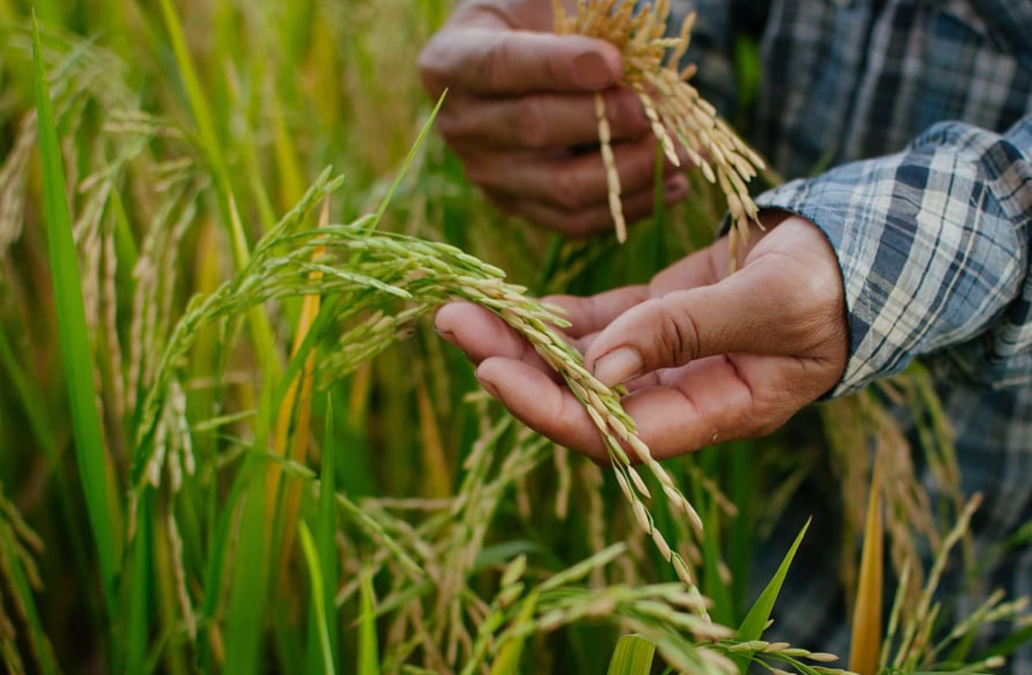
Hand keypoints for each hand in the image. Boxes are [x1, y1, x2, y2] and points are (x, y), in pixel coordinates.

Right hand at [418, 0, 689, 235]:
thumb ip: (583, 16)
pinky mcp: (521, 207)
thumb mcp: (546, 1)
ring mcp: (488, 174)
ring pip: (561, 187)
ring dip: (632, 171)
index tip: (615, 62)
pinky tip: (675, 186)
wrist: (521, 63)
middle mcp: (460, 125)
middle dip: (605, 121)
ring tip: (684, 152)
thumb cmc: (538, 20)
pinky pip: (577, 221)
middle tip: (656, 110)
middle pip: (533, 130)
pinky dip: (632, 206)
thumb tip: (632, 51)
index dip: (558, 66)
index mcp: (450, 62)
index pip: (500, 66)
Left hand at [434, 214, 847, 460]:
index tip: (491, 371)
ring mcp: (663, 360)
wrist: (852, 253)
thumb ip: (686, 332)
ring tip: (461, 306)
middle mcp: (678, 397)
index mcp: (714, 412)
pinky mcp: (656, 321)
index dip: (550, 408)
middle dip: (515, 365)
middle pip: (580, 397)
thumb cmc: (830, 284)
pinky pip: (594, 326)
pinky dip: (554, 316)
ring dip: (521, 337)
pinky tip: (512, 303)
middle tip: (454, 323)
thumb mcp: (770, 305)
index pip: (615, 434)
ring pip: (579, 360)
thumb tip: (601, 367)